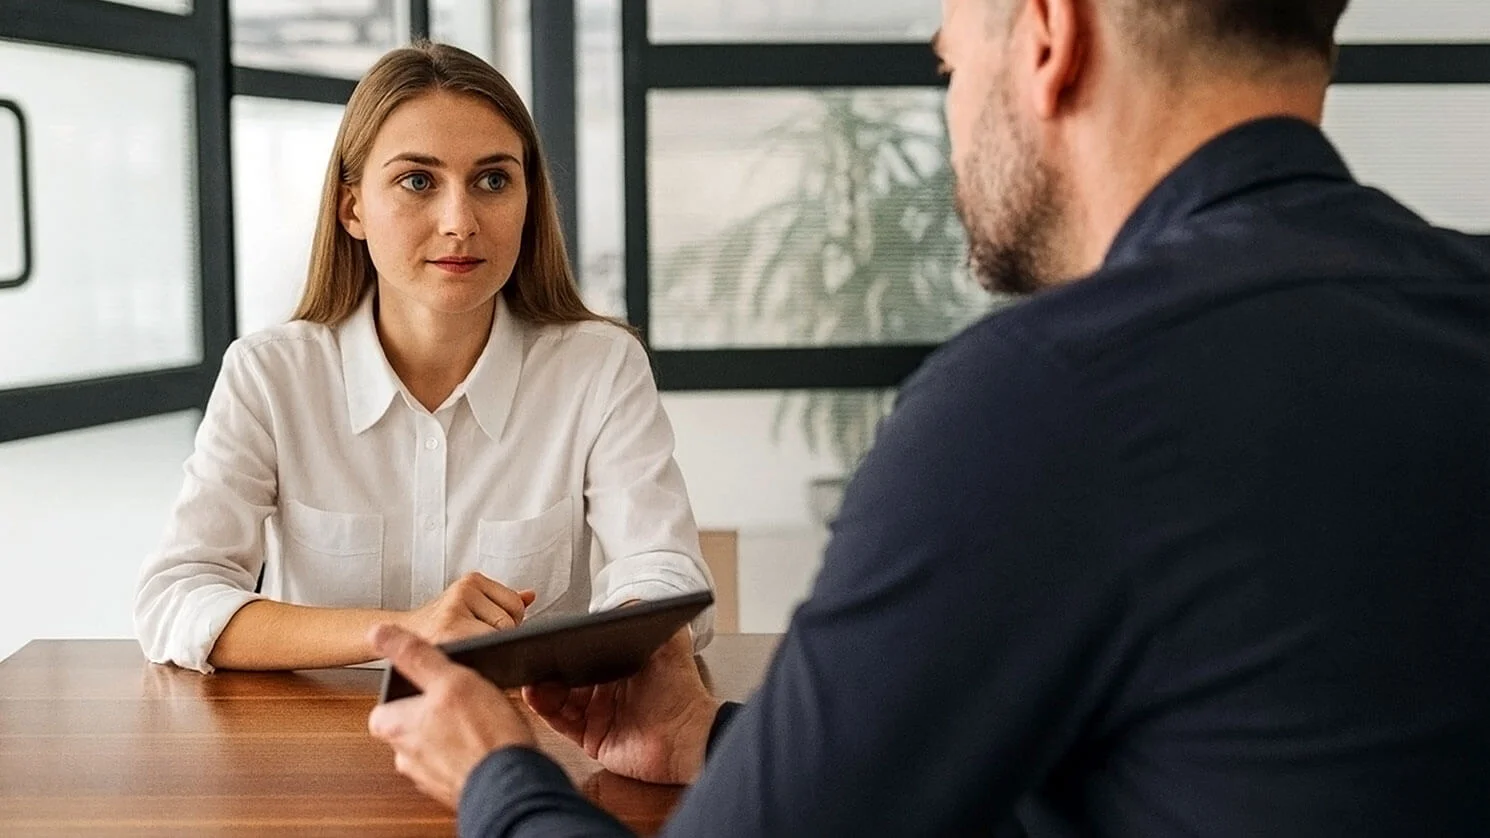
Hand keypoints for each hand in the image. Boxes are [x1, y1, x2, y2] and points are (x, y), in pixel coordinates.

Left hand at [367, 624, 536, 808]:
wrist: (515, 785)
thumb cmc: (484, 736)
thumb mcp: (450, 678)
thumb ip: (414, 655)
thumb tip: (379, 632)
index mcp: (394, 727)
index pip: (385, 703)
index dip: (410, 689)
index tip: (432, 684)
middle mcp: (406, 756)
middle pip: (412, 722)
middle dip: (435, 712)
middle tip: (463, 700)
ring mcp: (429, 775)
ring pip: (435, 743)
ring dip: (454, 733)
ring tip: (480, 720)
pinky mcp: (454, 786)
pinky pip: (456, 761)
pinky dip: (469, 751)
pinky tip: (488, 742)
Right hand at [400, 573, 535, 643]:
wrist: (403, 635)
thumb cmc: (440, 624)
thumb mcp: (471, 604)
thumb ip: (501, 601)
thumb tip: (531, 596)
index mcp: (472, 581)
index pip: (515, 605)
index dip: (509, 624)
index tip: (490, 631)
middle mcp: (463, 590)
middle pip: (508, 623)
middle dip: (500, 638)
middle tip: (476, 641)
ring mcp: (453, 611)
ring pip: (497, 638)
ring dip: (489, 649)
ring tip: (468, 646)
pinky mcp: (447, 632)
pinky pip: (482, 649)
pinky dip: (480, 657)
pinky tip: (466, 654)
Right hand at [523, 626, 721, 784]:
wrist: (687, 735)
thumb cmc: (680, 689)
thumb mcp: (668, 643)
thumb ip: (649, 619)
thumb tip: (625, 599)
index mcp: (617, 665)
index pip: (582, 652)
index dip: (562, 644)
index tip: (544, 635)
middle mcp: (603, 689)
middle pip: (564, 674)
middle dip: (545, 663)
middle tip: (528, 651)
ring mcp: (596, 713)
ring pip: (556, 698)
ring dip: (540, 686)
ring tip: (528, 671)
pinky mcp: (590, 737)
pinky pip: (559, 722)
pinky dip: (545, 708)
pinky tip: (536, 694)